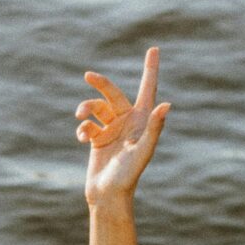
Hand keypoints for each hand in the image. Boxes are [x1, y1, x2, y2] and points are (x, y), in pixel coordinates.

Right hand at [77, 48, 168, 204]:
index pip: (148, 89)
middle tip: (88, 75)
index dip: (151, 69)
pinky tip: (82, 137)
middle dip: (101, 84)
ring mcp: (112, 129)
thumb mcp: (143, 151)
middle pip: (113, 94)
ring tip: (79, 116)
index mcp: (143, 121)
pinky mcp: (97, 139)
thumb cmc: (129, 175)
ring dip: (86, 109)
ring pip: (97, 108)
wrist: (108, 195)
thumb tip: (165, 106)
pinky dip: (83, 128)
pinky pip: (88, 125)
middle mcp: (128, 122)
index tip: (154, 49)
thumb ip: (154, 128)